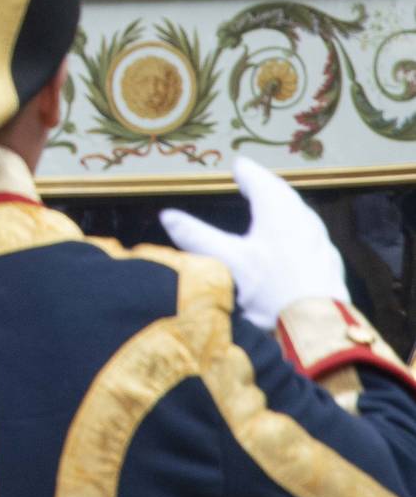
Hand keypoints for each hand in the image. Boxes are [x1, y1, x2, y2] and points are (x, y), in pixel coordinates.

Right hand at [159, 156, 349, 330]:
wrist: (317, 331)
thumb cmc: (271, 292)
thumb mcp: (226, 263)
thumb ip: (195, 236)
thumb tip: (167, 216)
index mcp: (278, 213)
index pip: (261, 181)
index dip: (247, 172)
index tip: (238, 165)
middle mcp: (304, 221)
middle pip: (284, 194)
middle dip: (266, 186)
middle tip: (253, 181)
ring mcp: (320, 243)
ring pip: (301, 215)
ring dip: (284, 206)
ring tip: (272, 207)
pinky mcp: (329, 265)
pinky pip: (310, 235)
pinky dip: (297, 230)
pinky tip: (293, 243)